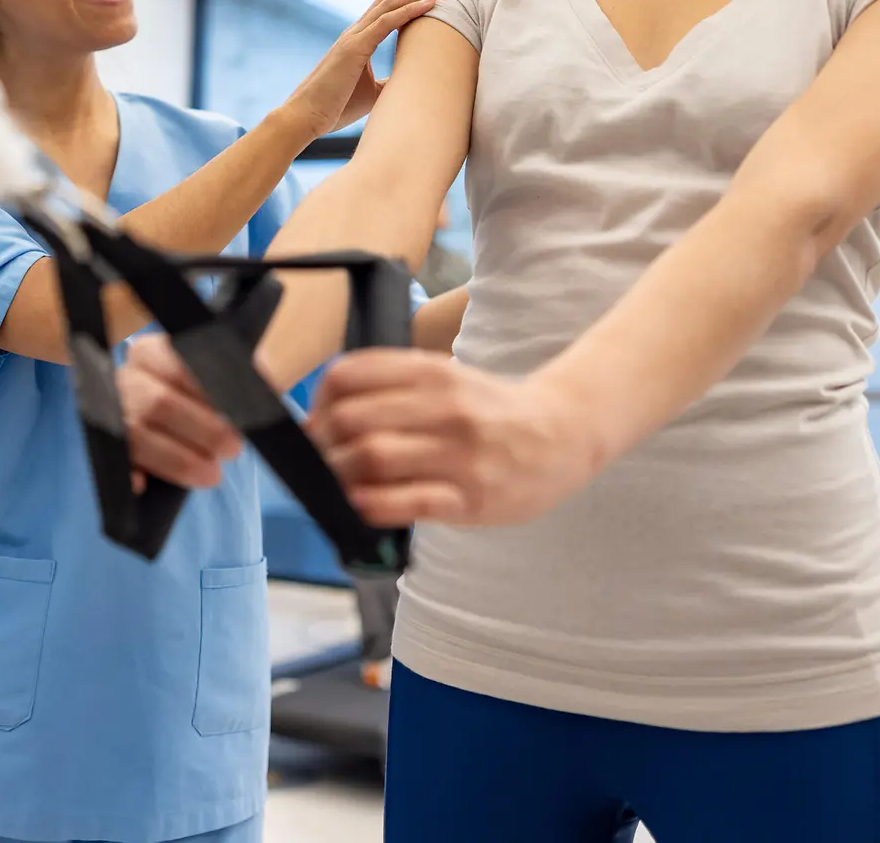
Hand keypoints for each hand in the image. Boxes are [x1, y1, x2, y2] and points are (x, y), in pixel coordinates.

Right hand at [118, 334, 239, 490]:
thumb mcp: (226, 376)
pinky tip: (144, 484)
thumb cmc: (202, 392)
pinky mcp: (107, 447)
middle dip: (202, 430)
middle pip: (159, 403)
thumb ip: (252, 381)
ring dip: (177, 460)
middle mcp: (127, 378)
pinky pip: (114, 461)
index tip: (240, 411)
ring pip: (138, 437)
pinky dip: (129, 474)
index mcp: (153, 352)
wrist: (173, 418)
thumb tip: (283, 404)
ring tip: (212, 475)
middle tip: (234, 449)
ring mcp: (112, 413)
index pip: (179, 365)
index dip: (210, 392)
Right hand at [283, 0, 456, 138]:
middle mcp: (357, 30)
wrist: (305, 118)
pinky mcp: (354, 48)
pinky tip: (431, 2)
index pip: (389, 4)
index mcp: (360, 38)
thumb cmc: (335, 107)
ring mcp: (354, 36)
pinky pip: (386, 22)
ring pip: (392, 2)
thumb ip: (390, 83)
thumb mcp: (373, 93)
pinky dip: (410, 10)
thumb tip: (412, 86)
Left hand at [307, 349, 602, 526]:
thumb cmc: (492, 409)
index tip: (316, 421)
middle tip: (319, 459)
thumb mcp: (447, 377)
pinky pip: (408, 502)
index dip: (319, 401)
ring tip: (336, 484)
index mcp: (433, 372)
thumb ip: (394, 386)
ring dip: (340, 475)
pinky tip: (359, 507)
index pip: (351, 376)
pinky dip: (372, 506)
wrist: (563, 434)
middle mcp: (444, 407)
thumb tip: (327, 412)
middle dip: (322, 443)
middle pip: (354, 419)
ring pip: (375, 457)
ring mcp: (459, 454)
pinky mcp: (471, 498)